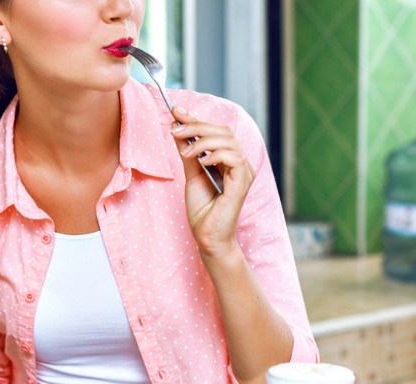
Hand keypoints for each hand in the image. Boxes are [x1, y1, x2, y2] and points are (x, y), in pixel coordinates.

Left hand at [169, 106, 255, 258]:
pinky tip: (201, 161)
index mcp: (228, 158)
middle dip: (196, 126)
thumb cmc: (202, 210)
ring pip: (228, 140)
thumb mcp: (190, 174)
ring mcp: (243, 171)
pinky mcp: (243, 182)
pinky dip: (216, 155)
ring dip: (203, 141)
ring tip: (185, 152)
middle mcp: (239, 162)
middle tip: (175, 128)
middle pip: (222, 131)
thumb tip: (177, 130)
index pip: (215, 131)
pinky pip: (235, 158)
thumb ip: (187, 153)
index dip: (196, 119)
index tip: (176, 110)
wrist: (207, 236)